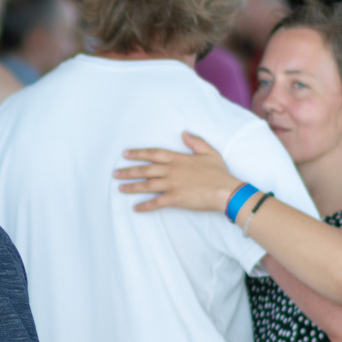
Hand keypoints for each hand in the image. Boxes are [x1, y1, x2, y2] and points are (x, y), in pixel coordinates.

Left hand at [114, 132, 241, 212]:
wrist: (226, 191)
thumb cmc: (219, 173)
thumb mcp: (209, 152)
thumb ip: (196, 142)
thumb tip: (184, 133)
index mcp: (178, 159)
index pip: (153, 153)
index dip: (138, 153)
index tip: (125, 154)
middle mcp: (172, 171)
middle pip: (145, 169)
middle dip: (128, 171)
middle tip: (115, 173)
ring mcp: (172, 185)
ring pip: (146, 185)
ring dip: (131, 187)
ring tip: (120, 188)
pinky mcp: (175, 199)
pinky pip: (155, 203)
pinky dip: (144, 206)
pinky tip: (135, 208)